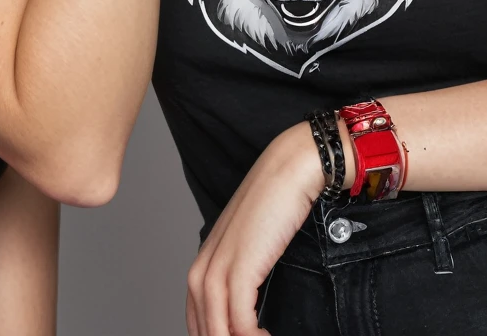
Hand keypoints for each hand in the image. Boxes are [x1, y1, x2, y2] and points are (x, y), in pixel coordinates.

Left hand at [186, 123, 323, 335]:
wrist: (291, 167)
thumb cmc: (279, 199)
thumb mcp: (255, 237)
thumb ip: (247, 262)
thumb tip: (255, 296)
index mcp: (209, 253)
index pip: (195, 308)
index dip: (208, 330)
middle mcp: (208, 259)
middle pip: (200, 320)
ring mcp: (222, 261)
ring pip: (213, 323)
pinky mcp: (242, 263)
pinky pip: (237, 316)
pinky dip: (247, 334)